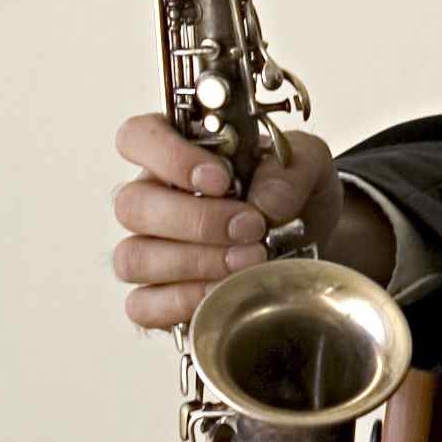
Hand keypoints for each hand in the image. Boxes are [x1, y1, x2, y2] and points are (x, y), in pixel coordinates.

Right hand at [111, 115, 342, 329]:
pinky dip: (185, 300)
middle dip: (198, 220)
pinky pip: (142, 305)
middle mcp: (152, 198)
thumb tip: (265, 202)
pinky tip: (226, 291)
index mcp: (176, 152)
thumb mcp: (309, 162)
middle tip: (252, 227)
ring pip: (133, 257)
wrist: (311, 239)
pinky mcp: (154, 297)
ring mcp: (147, 248)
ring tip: (251, 258)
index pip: (136, 137)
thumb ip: (290, 168)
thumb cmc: (291, 192)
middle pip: (131, 205)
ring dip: (196, 262)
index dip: (168, 156)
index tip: (220, 179)